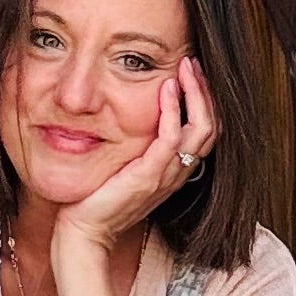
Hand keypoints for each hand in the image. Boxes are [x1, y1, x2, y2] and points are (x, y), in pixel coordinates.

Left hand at [51, 55, 220, 256]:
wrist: (84, 233)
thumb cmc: (97, 201)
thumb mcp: (124, 168)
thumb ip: (136, 148)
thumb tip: (130, 117)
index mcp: (173, 171)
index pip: (206, 132)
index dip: (205, 101)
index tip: (191, 74)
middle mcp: (177, 174)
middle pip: (212, 127)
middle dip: (206, 91)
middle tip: (192, 63)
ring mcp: (165, 176)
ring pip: (202, 129)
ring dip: (196, 93)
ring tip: (186, 67)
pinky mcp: (148, 176)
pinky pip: (172, 139)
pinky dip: (173, 110)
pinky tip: (165, 88)